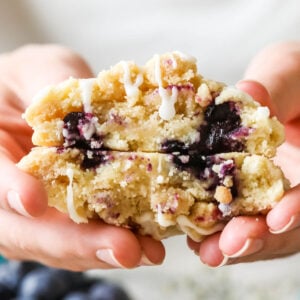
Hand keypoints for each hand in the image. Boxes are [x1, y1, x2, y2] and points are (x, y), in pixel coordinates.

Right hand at [0, 45, 164, 270]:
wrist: (32, 97)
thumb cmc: (28, 80)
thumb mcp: (37, 69)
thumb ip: (52, 84)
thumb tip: (90, 110)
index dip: (7, 190)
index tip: (33, 200)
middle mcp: (4, 192)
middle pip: (27, 230)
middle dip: (74, 242)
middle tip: (122, 248)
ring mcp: (34, 211)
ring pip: (58, 243)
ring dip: (101, 251)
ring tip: (145, 251)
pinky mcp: (62, 216)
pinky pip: (82, 236)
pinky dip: (110, 242)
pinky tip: (143, 241)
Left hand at [188, 41, 299, 266]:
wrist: (281, 90)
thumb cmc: (293, 80)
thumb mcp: (290, 75)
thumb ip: (277, 87)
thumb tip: (249, 94)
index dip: (296, 211)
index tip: (276, 218)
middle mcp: (292, 187)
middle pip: (281, 226)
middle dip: (255, 238)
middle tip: (227, 247)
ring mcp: (266, 195)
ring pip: (254, 229)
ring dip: (230, 242)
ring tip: (206, 251)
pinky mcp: (239, 195)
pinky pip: (228, 218)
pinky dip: (213, 228)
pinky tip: (192, 234)